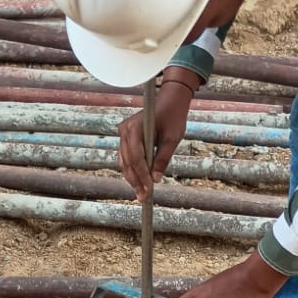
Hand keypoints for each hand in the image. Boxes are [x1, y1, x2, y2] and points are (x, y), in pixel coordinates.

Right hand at [117, 70, 201, 199]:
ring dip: (132, 178)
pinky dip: (132, 169)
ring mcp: (123, 133)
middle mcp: (125, 130)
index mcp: (135, 128)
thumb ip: (163, 159)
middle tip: (143, 197)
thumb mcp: (172, 139)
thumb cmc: (173, 116)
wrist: (170, 100)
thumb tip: (155, 179)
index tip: (149, 190)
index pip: (136, 158)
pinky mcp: (126, 136)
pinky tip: (138, 182)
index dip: (142, 176)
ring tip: (140, 194)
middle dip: (135, 181)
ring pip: (124, 161)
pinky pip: (126, 156)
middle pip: (127, 162)